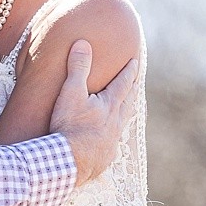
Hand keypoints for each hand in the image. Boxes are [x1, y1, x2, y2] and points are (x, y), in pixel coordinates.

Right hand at [47, 40, 137, 183]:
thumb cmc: (69, 126)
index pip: (123, 84)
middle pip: (128, 104)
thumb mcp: (71, 93)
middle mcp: (115, 123)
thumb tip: (83, 43)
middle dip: (132, 92)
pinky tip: (107, 142)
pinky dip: (111, 139)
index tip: (135, 62)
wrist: (69, 162)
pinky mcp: (104, 158)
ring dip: (124, 115)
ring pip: (122, 124)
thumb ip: (78, 68)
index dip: (129, 72)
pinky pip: (111, 145)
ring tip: (126, 111)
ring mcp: (111, 142)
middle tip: (137, 84)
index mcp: (110, 106)